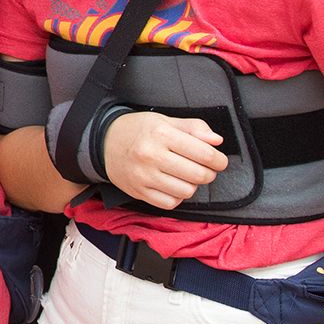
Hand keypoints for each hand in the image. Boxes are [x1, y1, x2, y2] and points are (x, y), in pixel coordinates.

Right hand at [101, 110, 227, 207]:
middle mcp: (152, 155)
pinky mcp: (138, 191)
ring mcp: (144, 176)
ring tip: (186, 176)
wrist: (104, 142)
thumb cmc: (138, 130)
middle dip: (208, 173)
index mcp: (162, 134)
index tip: (219, 161)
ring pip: (186, 191)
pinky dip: (177, 197)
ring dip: (192, 185)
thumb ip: (194, 128)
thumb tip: (217, 141)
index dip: (219, 160)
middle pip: (199, 175)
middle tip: (205, 169)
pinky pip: (170, 203)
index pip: (205, 153)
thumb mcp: (165, 120)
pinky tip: (173, 186)